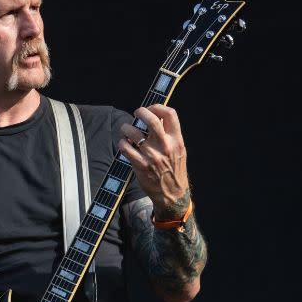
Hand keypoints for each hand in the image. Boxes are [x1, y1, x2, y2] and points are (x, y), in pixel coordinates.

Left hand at [121, 104, 189, 219]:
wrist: (173, 195)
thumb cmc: (174, 170)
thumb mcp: (179, 151)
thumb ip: (169, 135)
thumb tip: (155, 116)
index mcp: (176, 141)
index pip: (170, 114)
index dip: (158, 106)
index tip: (151, 109)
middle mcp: (165, 147)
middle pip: (151, 119)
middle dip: (140, 112)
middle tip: (137, 114)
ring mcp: (152, 156)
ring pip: (133, 132)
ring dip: (126, 128)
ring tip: (126, 131)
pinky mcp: (141, 166)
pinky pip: (125, 148)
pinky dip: (122, 143)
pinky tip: (124, 144)